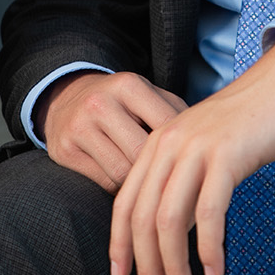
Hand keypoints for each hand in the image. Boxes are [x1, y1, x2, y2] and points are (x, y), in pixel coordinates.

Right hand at [38, 70, 187, 191]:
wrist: (66, 99)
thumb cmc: (121, 103)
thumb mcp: (146, 96)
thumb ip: (176, 114)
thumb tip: (209, 145)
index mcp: (128, 85)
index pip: (167, 126)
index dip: (185, 149)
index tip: (197, 164)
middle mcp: (100, 103)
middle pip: (143, 152)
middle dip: (162, 170)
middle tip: (178, 183)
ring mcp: (79, 127)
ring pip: (123, 172)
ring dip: (143, 184)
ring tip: (157, 186)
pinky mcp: (64, 151)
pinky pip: (104, 182)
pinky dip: (123, 189)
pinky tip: (133, 187)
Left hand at [108, 33, 274, 274]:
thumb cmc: (250, 122)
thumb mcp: (205, 149)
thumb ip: (184, 181)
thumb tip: (174, 232)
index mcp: (157, 143)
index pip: (124, 203)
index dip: (120, 245)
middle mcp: (169, 144)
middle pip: (142, 217)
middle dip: (147, 266)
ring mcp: (197, 149)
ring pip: (170, 219)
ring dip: (174, 265)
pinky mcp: (227, 156)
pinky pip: (210, 212)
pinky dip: (209, 248)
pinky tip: (214, 272)